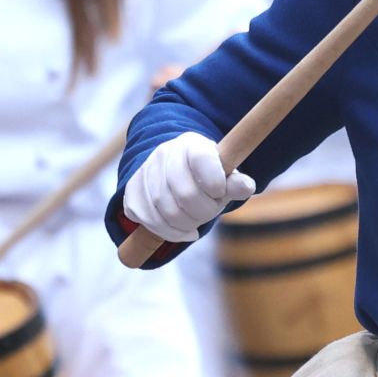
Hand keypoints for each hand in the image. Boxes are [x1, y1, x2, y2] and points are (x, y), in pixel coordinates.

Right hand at [123, 132, 253, 243]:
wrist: (172, 169)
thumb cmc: (206, 175)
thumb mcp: (225, 174)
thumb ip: (236, 182)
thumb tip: (246, 187)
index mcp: (192, 144)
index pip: (203, 160)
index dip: (216, 183)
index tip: (219, 191)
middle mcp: (164, 154)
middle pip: (186, 195)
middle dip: (204, 211)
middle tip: (209, 210)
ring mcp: (145, 173)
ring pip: (167, 212)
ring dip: (187, 225)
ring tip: (196, 220)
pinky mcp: (131, 193)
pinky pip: (149, 221)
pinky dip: (169, 232)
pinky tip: (181, 228)